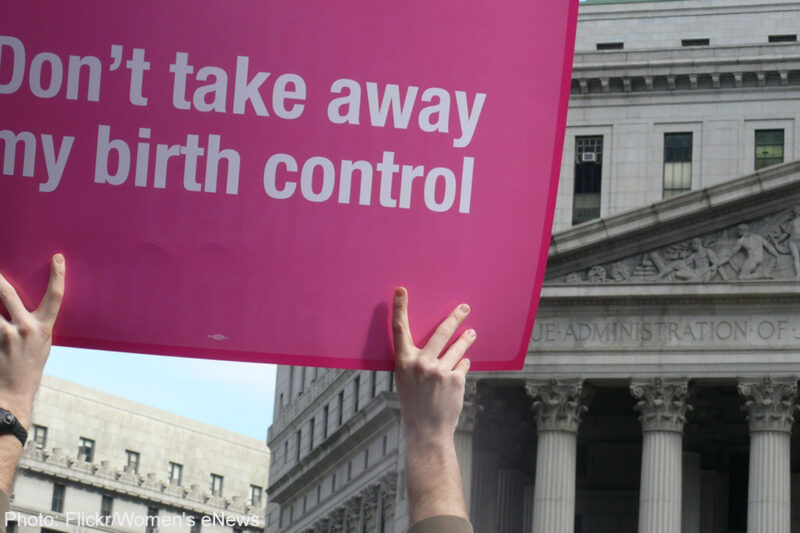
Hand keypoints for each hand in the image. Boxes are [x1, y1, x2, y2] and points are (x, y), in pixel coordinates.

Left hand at [0, 255, 65, 428]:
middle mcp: (25, 328)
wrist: (13, 393)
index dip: (58, 276)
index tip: (58, 258)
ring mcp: (6, 336)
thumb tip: (21, 303)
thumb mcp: (42, 343)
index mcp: (44, 327)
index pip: (55, 296)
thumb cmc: (29, 366)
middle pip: (8, 293)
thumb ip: (35, 322)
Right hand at [392, 287, 474, 445]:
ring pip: (458, 347)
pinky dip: (462, 366)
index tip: (402, 290)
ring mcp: (439, 371)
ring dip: (466, 339)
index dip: (400, 308)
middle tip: (464, 307)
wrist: (427, 430)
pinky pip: (462, 365)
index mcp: (403, 362)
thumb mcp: (405, 380)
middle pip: (440, 332)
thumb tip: (432, 342)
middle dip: (455, 317)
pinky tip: (459, 370)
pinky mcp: (455, 379)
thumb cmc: (414, 403)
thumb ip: (413, 360)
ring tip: (471, 333)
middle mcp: (420, 363)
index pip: (399, 329)